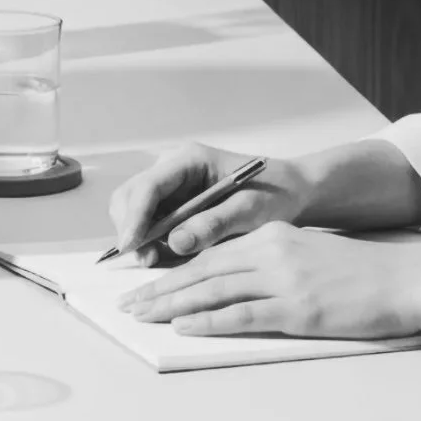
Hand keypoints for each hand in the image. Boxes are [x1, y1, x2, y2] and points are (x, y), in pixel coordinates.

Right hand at [108, 143, 307, 263]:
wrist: (290, 192)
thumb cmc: (274, 195)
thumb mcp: (249, 211)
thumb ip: (213, 224)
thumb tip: (174, 243)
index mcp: (188, 159)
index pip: (148, 186)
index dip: (135, 216)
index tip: (131, 245)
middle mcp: (171, 167)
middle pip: (130, 195)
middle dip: (131, 228)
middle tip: (145, 260)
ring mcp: (169, 184)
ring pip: (132, 208)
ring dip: (137, 235)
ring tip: (154, 260)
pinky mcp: (172, 202)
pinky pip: (147, 220)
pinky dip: (147, 239)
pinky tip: (162, 254)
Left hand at [118, 221, 420, 338]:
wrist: (405, 279)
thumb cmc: (358, 273)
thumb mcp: (305, 254)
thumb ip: (267, 262)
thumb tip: (229, 282)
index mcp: (270, 237)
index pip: (208, 253)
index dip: (172, 268)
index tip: (144, 281)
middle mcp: (270, 252)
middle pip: (202, 270)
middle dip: (160, 286)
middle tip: (127, 301)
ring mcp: (283, 280)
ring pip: (214, 290)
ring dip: (172, 303)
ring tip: (142, 314)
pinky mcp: (298, 308)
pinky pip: (243, 314)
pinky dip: (209, 320)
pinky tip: (184, 326)